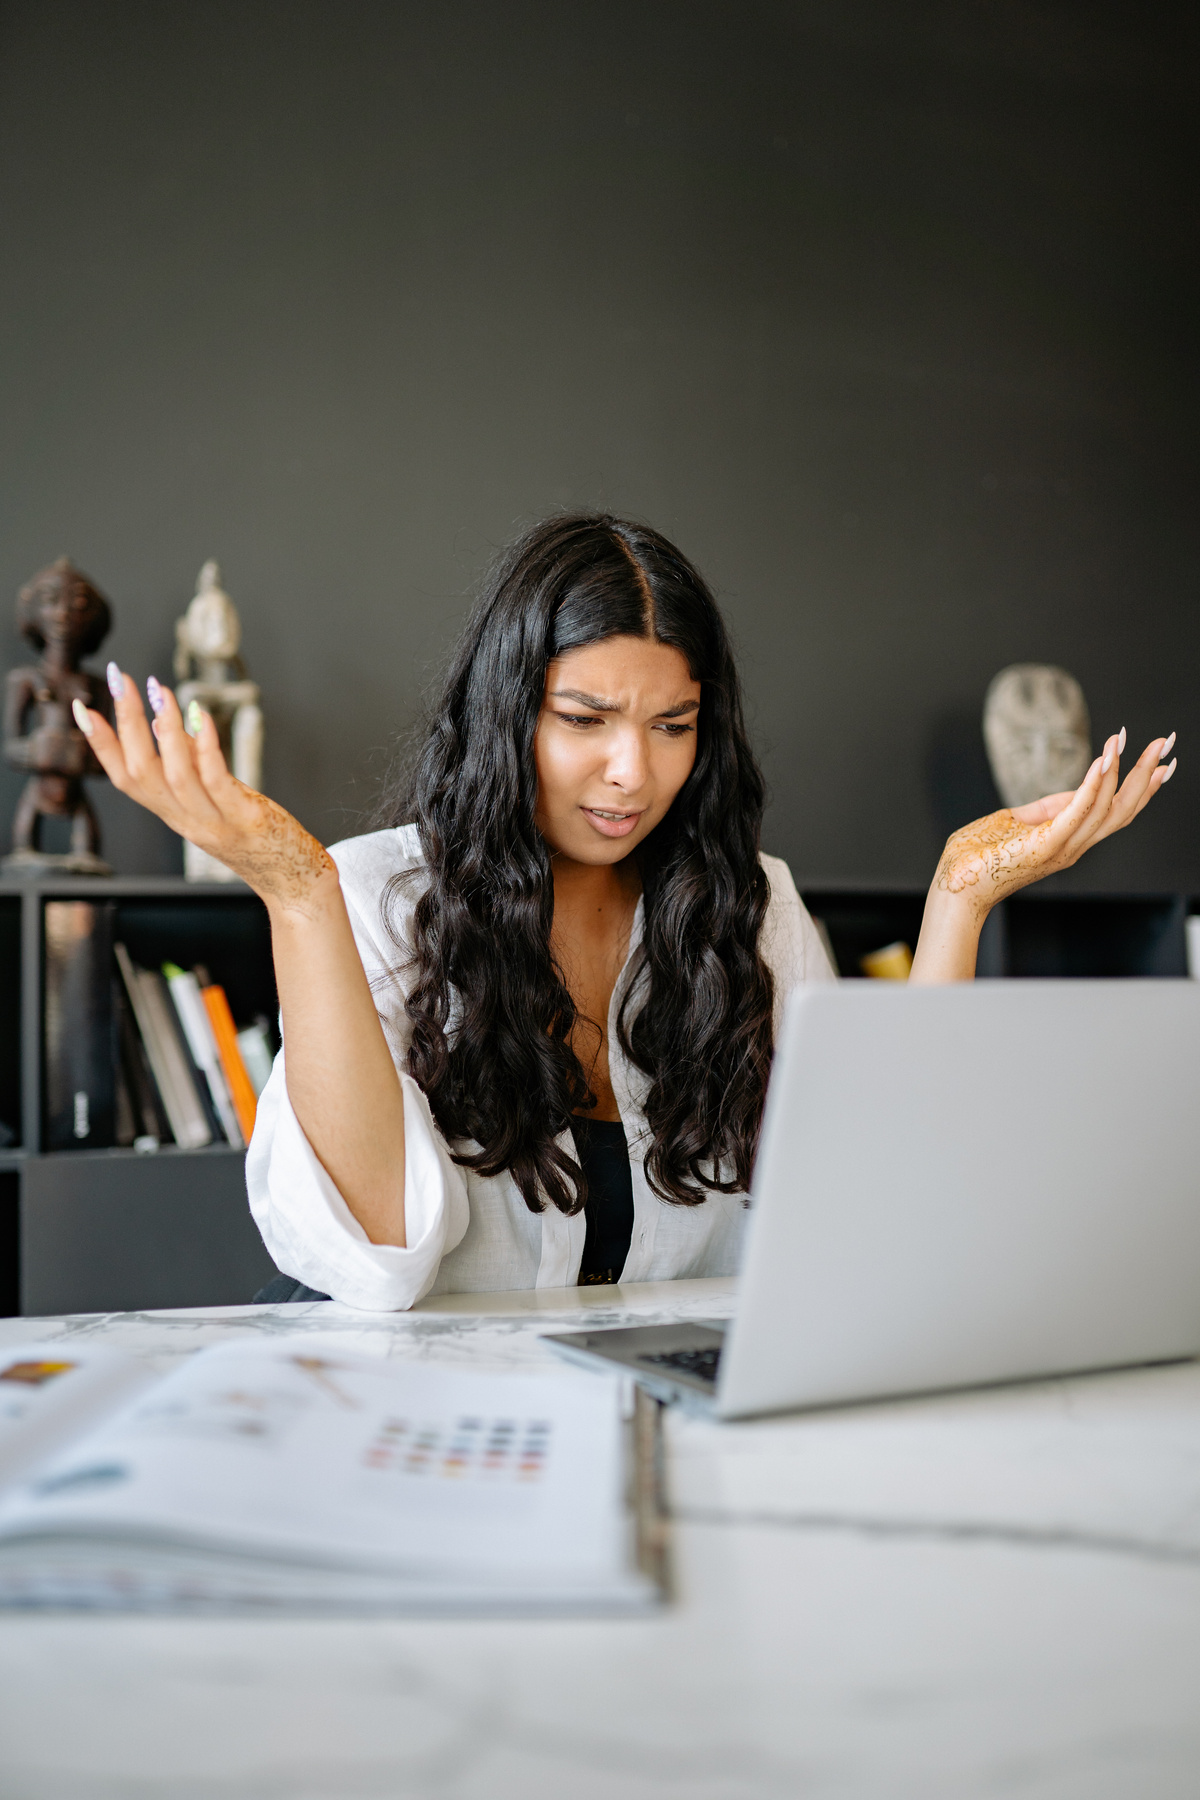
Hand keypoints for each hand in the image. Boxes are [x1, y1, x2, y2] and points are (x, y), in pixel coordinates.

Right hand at [73, 668, 334, 911]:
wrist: (294, 883)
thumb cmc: (256, 839)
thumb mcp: (211, 801)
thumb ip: (187, 768)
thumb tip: (162, 725)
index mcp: (174, 815)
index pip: (124, 779)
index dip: (101, 745)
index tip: (82, 708)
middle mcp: (186, 821)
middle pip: (140, 772)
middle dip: (126, 724)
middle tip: (121, 682)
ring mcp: (214, 822)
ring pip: (173, 776)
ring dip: (164, 730)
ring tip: (160, 692)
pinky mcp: (245, 819)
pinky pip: (217, 782)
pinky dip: (205, 749)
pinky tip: (202, 719)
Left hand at [935, 728, 1176, 918]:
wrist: (953, 887)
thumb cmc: (976, 858)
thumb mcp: (1014, 823)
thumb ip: (1043, 810)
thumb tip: (1068, 793)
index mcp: (1068, 840)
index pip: (1115, 812)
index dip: (1140, 786)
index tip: (1162, 760)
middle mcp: (1073, 846)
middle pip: (1123, 809)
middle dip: (1146, 774)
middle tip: (1166, 741)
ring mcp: (1061, 847)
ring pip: (1106, 807)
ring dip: (1121, 770)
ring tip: (1129, 739)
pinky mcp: (1045, 845)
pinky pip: (1077, 811)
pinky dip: (1093, 784)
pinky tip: (1104, 760)